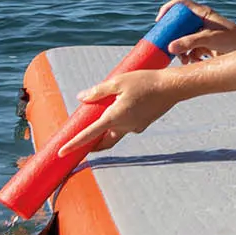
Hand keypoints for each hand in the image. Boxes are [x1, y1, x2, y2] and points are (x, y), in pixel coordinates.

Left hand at [56, 69, 178, 156]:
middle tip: (80, 142)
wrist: (174, 86)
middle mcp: (124, 126)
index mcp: (114, 117)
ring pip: (115, 134)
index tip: (61, 153)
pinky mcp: (144, 124)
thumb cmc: (146, 82)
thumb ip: (98, 91)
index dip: (73, 144)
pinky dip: (119, 122)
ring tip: (102, 116)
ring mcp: (135, 127)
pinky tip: (123, 107)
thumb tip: (81, 98)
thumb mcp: (118, 81)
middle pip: (102, 142)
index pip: (89, 135)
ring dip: (106, 131)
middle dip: (91, 145)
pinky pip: (127, 127)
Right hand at [157, 0, 235, 62]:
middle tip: (164, 45)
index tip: (159, 21)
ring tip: (183, 59)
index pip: (180, 3)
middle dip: (171, 36)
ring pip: (182, 38)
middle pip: (178, 24)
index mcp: (202, 13)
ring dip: (179, 49)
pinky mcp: (204, 44)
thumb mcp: (210, 39)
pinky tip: (191, 61)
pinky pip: (189, 48)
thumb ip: (190, 42)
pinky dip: (187, 55)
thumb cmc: (233, 39)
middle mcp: (200, 21)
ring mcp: (201, 32)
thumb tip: (170, 48)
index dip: (168, 9)